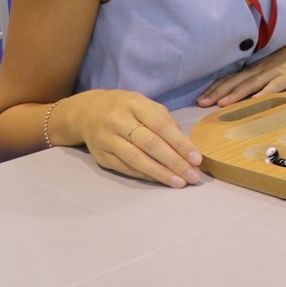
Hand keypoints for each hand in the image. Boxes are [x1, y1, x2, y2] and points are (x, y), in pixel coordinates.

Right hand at [70, 89, 203, 187]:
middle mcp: (118, 120)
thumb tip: (185, 147)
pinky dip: (145, 175)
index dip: (180, 144)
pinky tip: (160, 180)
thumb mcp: (146, 105)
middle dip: (174, 162)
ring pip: (136, 159)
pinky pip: (125, 168)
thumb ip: (166, 122)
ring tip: (179, 182)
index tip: (196, 159)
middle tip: (192, 176)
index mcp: (135, 104)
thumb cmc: (126, 108)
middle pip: (149, 144)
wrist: (88, 112)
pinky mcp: (101, 155)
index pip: (161, 125)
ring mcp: (107, 138)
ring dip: (160, 173)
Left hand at [196, 32, 285, 107]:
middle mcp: (257, 71)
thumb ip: (250, 80)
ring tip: (222, 104)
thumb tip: (231, 93)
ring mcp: (271, 73)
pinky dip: (264, 93)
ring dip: (235, 94)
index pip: (228, 79)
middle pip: (234, 82)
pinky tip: (255, 100)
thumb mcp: (264, 70)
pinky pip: (274, 86)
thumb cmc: (283, 62)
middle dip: (217, 93)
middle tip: (201, 104)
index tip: (199, 100)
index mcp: (251, 71)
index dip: (213, 89)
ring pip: (250, 84)